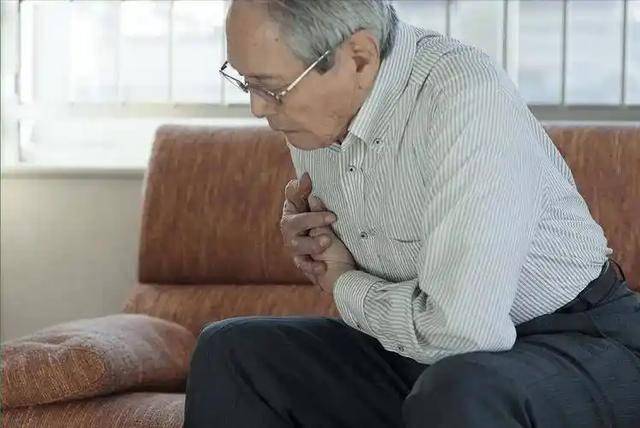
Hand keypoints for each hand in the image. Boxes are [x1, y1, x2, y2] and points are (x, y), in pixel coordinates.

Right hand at [280, 173, 354, 292]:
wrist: (333, 258)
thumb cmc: (321, 226)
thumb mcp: (318, 209)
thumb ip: (308, 194)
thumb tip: (304, 176)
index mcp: (294, 212)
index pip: (292, 198)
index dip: (298, 191)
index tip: (311, 183)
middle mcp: (291, 231)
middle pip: (292, 224)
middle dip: (311, 220)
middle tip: (332, 217)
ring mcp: (296, 248)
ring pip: (297, 247)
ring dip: (312, 244)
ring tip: (328, 241)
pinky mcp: (303, 263)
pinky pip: (304, 266)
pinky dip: (312, 267)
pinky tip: (323, 267)